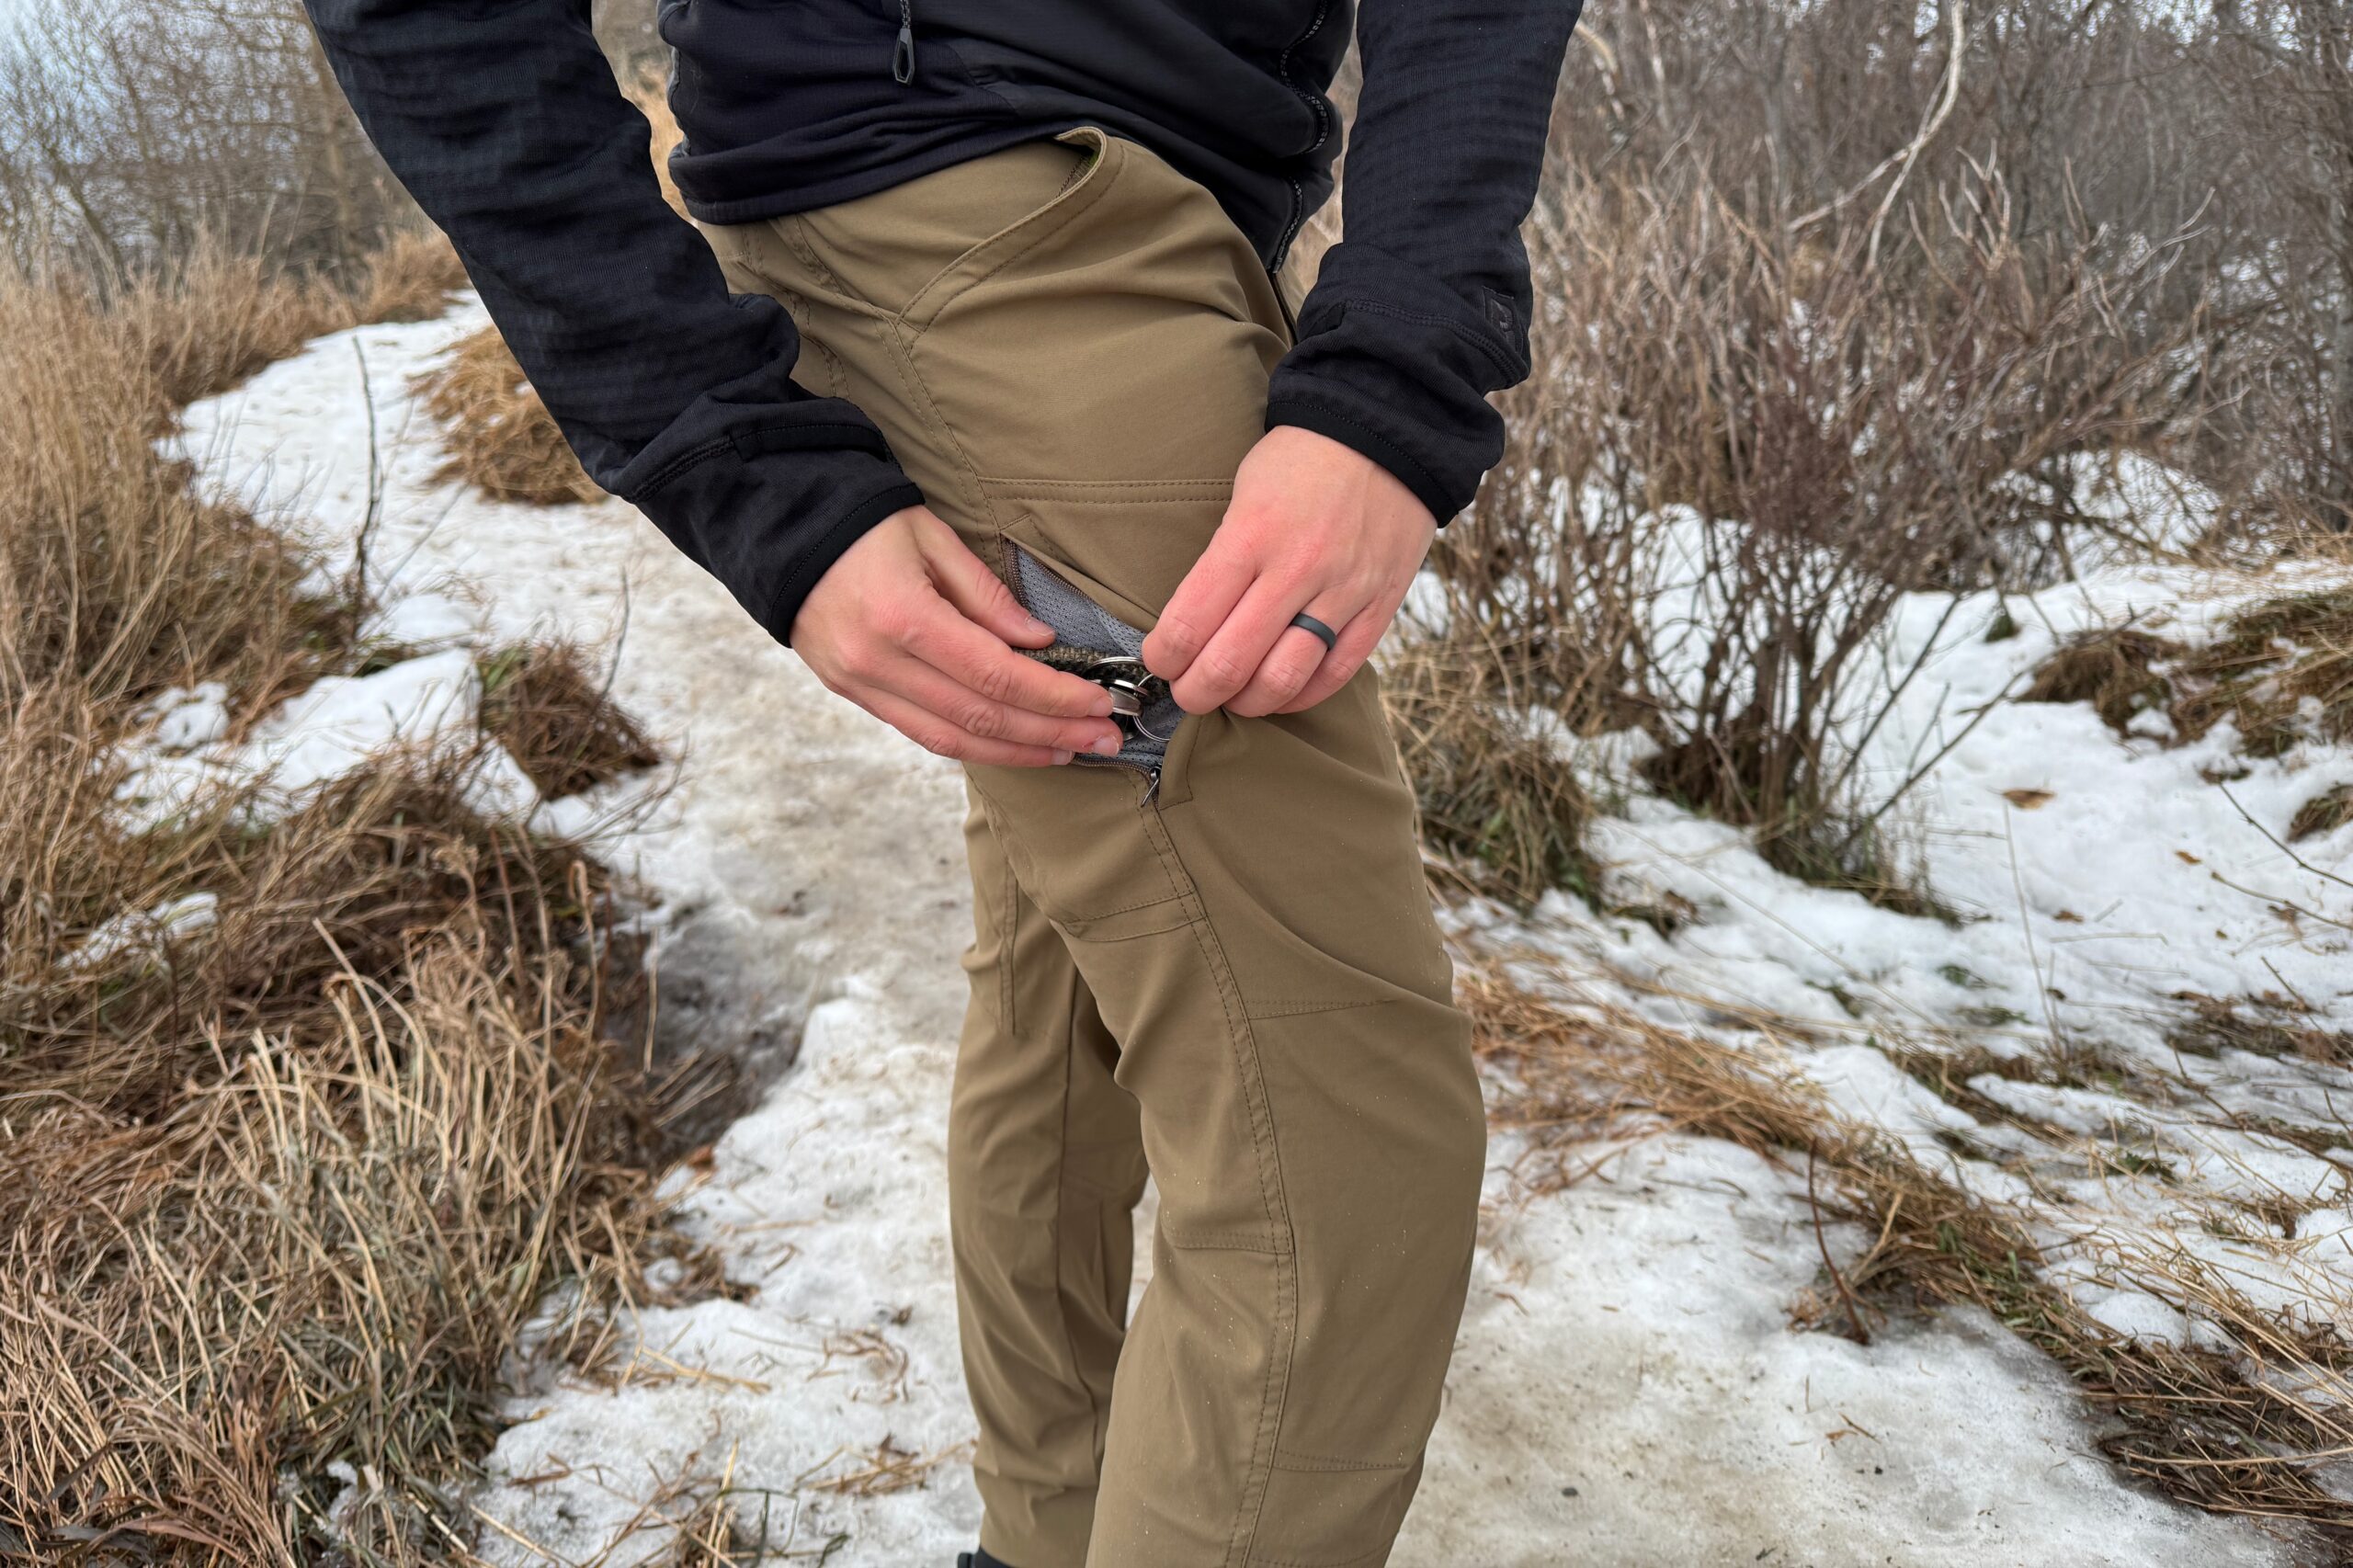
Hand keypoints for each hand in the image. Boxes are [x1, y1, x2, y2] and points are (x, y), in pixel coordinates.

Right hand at [793, 506, 1126, 765]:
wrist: (780, 531)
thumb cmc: (864, 523)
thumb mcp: (932, 538)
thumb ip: (988, 596)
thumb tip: (1041, 643)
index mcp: (904, 617)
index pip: (996, 677)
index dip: (1053, 698)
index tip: (1098, 704)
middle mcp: (878, 662)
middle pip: (980, 718)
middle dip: (1050, 734)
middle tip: (1104, 739)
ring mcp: (860, 685)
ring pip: (951, 740)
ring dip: (1017, 752)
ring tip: (1068, 753)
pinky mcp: (852, 694)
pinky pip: (921, 733)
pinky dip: (972, 745)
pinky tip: (1013, 745)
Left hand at [1143, 426, 1433, 716]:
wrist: (1385, 433)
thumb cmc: (1300, 462)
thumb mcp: (1243, 494)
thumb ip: (1223, 559)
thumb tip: (1193, 623)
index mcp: (1250, 535)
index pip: (1188, 623)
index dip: (1164, 658)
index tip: (1160, 661)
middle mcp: (1295, 570)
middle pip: (1230, 664)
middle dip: (1196, 692)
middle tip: (1188, 692)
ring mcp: (1342, 593)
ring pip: (1283, 679)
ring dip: (1246, 703)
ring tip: (1233, 698)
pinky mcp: (1378, 607)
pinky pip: (1335, 674)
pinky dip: (1300, 695)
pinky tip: (1280, 693)